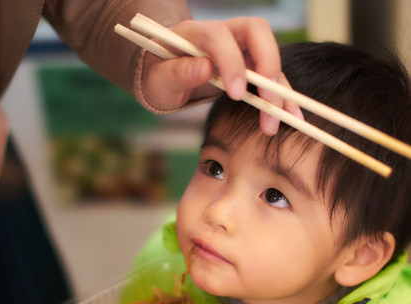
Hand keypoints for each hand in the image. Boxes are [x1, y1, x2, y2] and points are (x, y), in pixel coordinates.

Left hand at [140, 16, 301, 134]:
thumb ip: (177, 73)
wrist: (166, 75)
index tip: (237, 93)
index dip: (233, 62)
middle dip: (268, 65)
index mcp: (199, 32)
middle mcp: (225, 33)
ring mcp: (241, 48)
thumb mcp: (159, 79)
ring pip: (269, 58)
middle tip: (269, 100)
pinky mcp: (251, 66)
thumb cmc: (160, 75)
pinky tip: (292, 116)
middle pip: (258, 32)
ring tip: (278, 121)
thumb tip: (204, 68)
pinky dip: (283, 97)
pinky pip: (272, 79)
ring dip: (278, 89)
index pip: (221, 37)